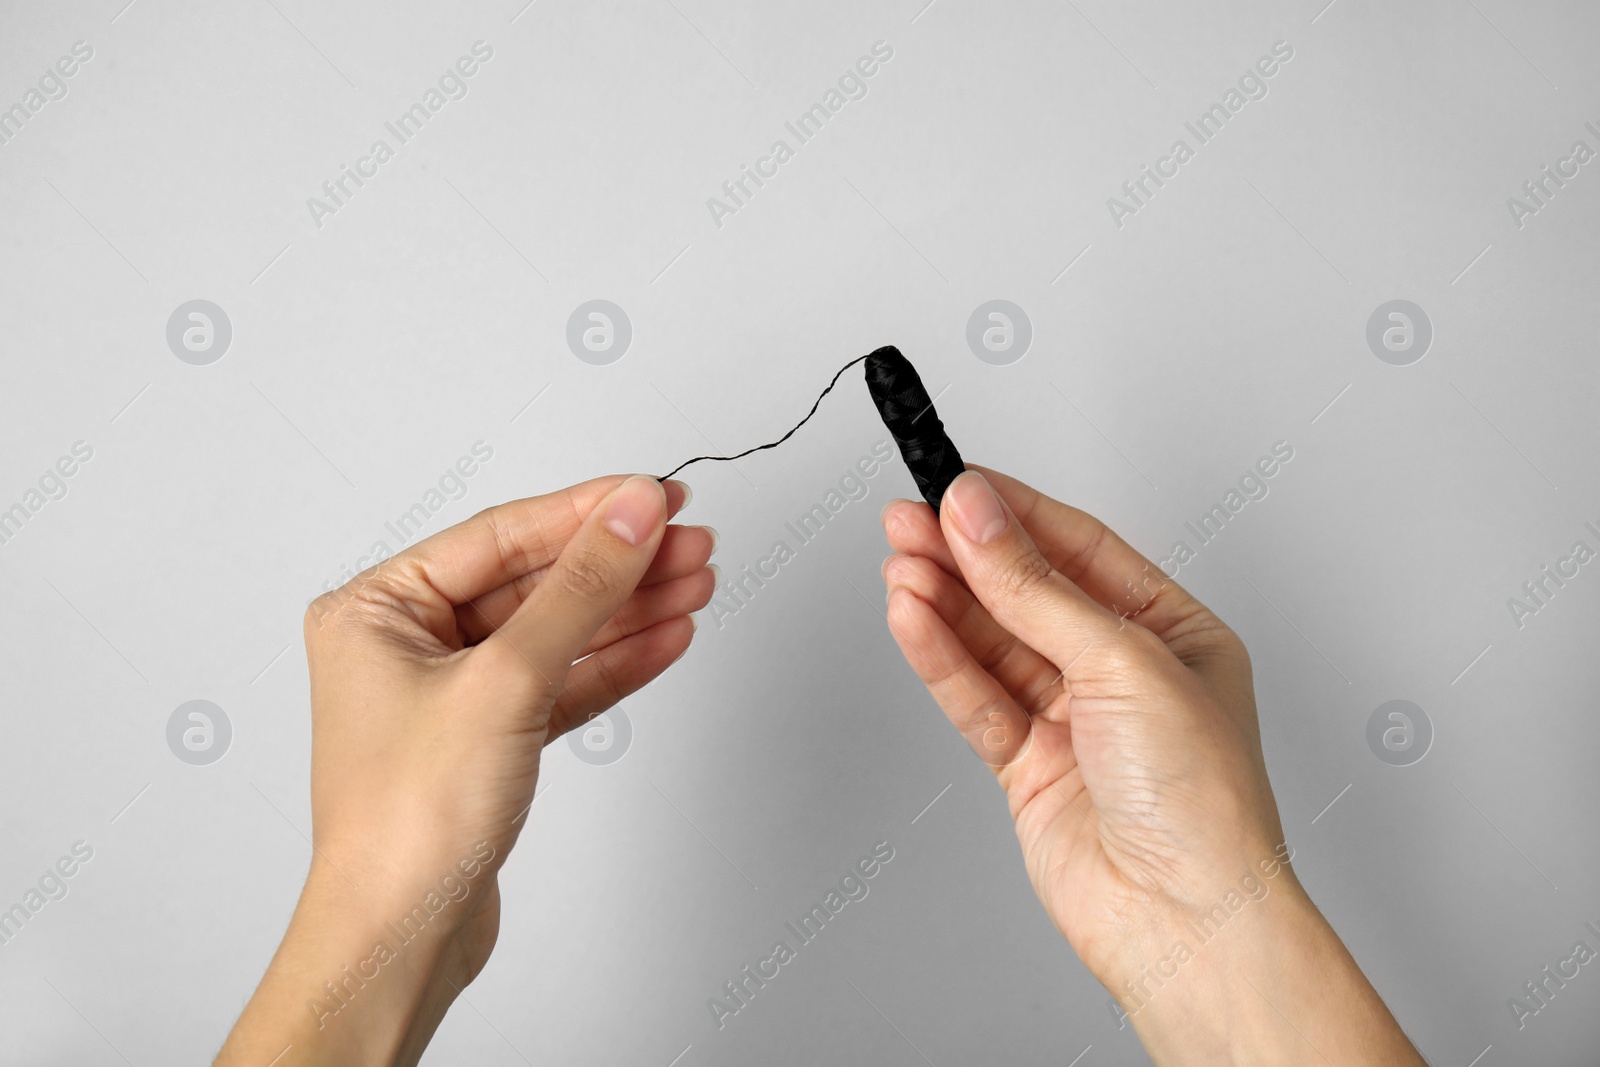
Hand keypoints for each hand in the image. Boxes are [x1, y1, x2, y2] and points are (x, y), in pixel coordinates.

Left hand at [216, 474, 715, 1066]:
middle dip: (619, 563)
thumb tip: (630, 514)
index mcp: (376, 608)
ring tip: (696, 581)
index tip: (655, 496)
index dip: (587, 512)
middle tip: (690, 540)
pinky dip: (615, 660)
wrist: (404, 936)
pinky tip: (667, 635)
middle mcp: (407, 643)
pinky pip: (563, 680)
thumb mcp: (505, 681)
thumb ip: (577, 590)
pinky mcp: (490, 739)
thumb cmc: (408, 821)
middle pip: (536, 580)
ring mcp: (451, 693)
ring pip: (557, 631)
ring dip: (629, 608)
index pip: (502, 535)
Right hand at [881, 467, 1421, 1065]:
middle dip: (966, 553)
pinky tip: (912, 616)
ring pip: (993, 643)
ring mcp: (1072, 720)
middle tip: (908, 516)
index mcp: (1173, 631)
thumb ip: (1036, 589)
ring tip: (899, 560)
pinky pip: (976, 697)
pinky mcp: (1029, 766)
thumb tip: (979, 518)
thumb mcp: (1123, 662)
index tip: (958, 485)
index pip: (1079, 549)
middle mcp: (1122, 672)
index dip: (1015, 513)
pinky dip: (941, 656)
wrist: (1184, 920)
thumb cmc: (1203, 802)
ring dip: (945, 600)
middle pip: (1027, 593)